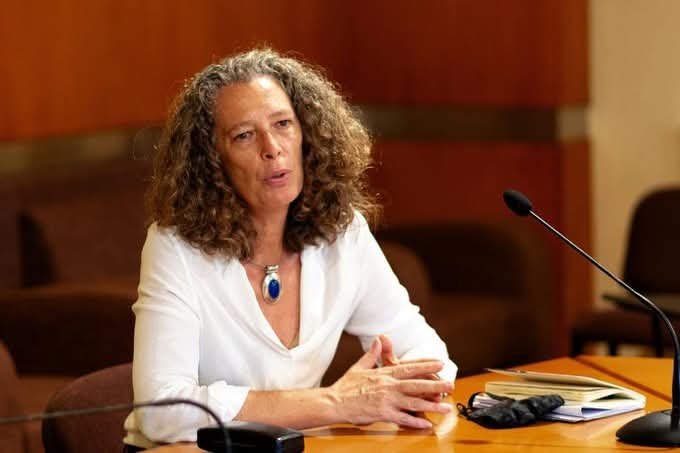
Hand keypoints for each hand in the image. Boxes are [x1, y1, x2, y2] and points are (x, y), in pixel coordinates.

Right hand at [329, 336, 452, 428]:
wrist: (335, 402)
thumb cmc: (346, 386)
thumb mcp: (360, 366)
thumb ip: (373, 354)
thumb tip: (379, 340)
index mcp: (384, 374)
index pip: (409, 367)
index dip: (426, 365)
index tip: (439, 363)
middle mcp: (388, 386)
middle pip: (416, 384)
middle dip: (435, 384)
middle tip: (450, 384)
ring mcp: (386, 400)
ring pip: (413, 402)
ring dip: (431, 405)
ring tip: (445, 407)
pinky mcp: (382, 413)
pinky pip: (402, 418)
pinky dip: (415, 421)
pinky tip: (427, 424)